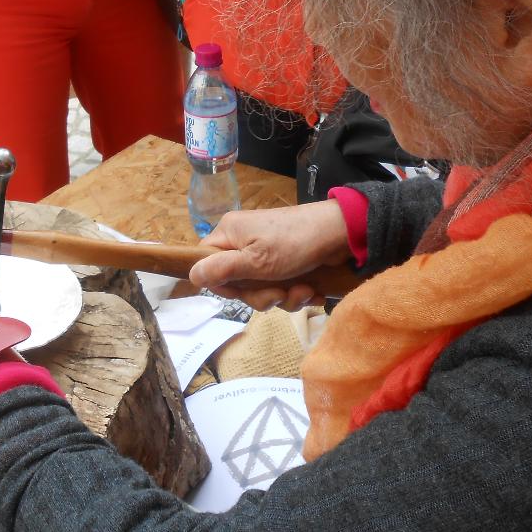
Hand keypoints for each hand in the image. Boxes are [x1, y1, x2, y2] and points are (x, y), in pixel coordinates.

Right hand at [189, 201, 352, 310]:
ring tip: (302, 291)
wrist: (340, 234)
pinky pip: (281, 287)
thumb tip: (191, 275)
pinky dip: (296, 293)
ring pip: (261, 289)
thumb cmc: (294, 244)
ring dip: (283, 297)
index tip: (240, 291)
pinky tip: (311, 291)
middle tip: (278, 293)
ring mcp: (266, 253)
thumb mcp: (255, 261)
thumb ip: (221, 270)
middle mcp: (245, 242)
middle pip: (237, 282)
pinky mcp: (286, 263)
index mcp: (231, 234)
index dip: (222, 283)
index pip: (207, 263)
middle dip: (261, 295)